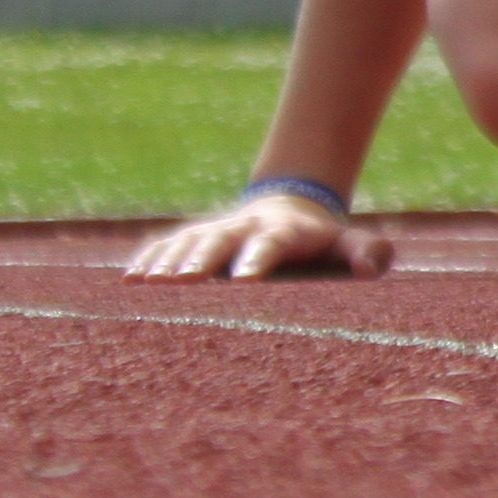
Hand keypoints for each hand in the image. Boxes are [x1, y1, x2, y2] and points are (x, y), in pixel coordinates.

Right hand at [125, 192, 392, 281]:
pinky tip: (129, 281)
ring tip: (148, 283)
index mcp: (284, 230)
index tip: (244, 280)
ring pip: (186, 242)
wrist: (288, 213)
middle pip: (220, 240)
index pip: (272, 242)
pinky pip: (163, 246)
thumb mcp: (350, 244)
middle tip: (187, 282)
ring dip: (168, 261)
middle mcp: (242, 227)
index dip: (258, 258)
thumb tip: (369, 266)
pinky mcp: (188, 238)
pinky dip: (147, 260)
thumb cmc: (322, 243)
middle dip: (203, 259)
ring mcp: (212, 230)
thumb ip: (368, 252)